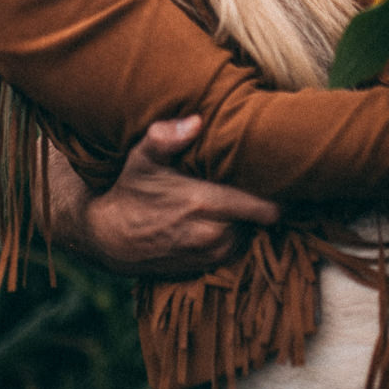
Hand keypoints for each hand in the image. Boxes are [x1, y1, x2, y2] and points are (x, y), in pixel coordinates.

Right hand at [45, 117, 279, 276]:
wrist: (110, 239)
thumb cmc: (130, 192)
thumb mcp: (141, 159)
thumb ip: (165, 137)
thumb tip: (195, 121)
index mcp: (205, 204)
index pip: (264, 207)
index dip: (276, 192)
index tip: (278, 176)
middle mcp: (214, 235)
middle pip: (262, 219)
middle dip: (261, 201)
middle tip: (256, 181)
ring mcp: (212, 255)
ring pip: (250, 233)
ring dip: (247, 219)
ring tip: (236, 198)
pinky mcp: (207, 267)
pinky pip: (235, 248)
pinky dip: (234, 235)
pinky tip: (222, 219)